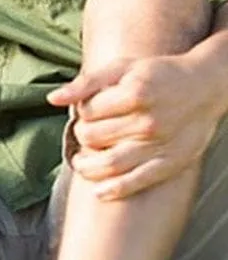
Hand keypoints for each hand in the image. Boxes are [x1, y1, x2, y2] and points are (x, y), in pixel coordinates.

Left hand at [49, 53, 225, 200]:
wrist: (206, 86)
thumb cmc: (159, 74)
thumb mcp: (123, 67)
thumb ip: (86, 82)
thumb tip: (52, 98)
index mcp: (135, 95)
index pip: (87, 112)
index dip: (80, 111)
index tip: (85, 110)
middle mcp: (148, 122)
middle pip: (94, 137)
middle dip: (82, 136)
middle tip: (86, 132)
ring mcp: (160, 145)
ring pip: (109, 164)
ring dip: (87, 166)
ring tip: (80, 163)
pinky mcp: (171, 163)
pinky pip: (138, 181)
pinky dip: (114, 189)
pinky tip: (99, 191)